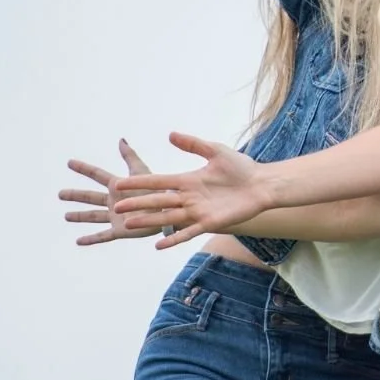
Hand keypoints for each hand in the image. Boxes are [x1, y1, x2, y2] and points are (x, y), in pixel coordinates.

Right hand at [59, 139, 167, 244]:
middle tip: (60, 194)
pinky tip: (78, 241)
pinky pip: (102, 236)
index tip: (70, 162)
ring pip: (93, 216)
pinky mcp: (120, 230)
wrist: (169, 211)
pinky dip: (90, 239)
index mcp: (119, 186)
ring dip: (79, 216)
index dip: (84, 168)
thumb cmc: (158, 190)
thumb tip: (121, 140)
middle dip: (76, 195)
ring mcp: (116, 216)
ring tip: (66, 216)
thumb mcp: (141, 172)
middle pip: (91, 197)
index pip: (97, 175)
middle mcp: (114, 201)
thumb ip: (130, 157)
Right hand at [109, 132, 276, 248]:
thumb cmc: (241, 167)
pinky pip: (188, 233)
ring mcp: (197, 211)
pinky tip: (158, 245)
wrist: (262, 184)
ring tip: (129, 225)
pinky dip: (173, 239)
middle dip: (138, 204)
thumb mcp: (216, 151)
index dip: (140, 183)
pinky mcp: (209, 223)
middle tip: (116, 207)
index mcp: (187, 180)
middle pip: (158, 201)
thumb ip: (193, 144)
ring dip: (149, 221)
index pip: (158, 182)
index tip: (119, 183)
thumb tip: (170, 134)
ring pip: (168, 217)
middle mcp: (189, 197)